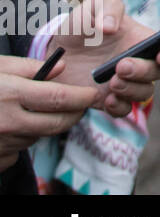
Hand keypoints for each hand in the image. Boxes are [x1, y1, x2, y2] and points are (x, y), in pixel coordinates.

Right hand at [0, 54, 98, 169]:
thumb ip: (29, 67)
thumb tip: (62, 69)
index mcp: (10, 94)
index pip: (60, 99)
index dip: (82, 97)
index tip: (92, 93)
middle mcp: (7, 122)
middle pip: (57, 124)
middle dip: (74, 115)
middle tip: (79, 106)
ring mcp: (0, 143)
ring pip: (38, 136)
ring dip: (43, 125)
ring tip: (30, 110)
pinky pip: (18, 150)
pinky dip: (20, 138)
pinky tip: (8, 126)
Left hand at [48, 0, 159, 117]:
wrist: (56, 51)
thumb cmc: (81, 25)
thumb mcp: (93, 6)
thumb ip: (106, 8)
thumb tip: (111, 28)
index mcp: (142, 40)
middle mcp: (139, 63)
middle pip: (157, 72)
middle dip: (143, 71)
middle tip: (121, 66)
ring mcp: (126, 82)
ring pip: (144, 93)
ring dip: (132, 90)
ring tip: (112, 83)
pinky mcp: (109, 99)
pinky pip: (124, 109)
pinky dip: (119, 107)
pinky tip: (107, 100)